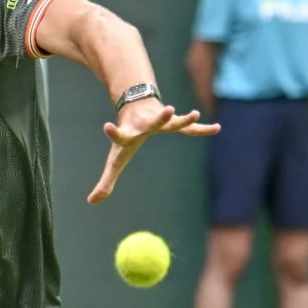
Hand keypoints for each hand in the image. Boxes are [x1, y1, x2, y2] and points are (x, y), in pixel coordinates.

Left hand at [87, 99, 219, 204]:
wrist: (135, 105)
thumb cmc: (126, 136)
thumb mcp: (116, 159)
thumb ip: (106, 181)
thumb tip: (91, 203)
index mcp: (128, 134)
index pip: (119, 135)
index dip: (113, 133)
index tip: (107, 126)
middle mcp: (144, 125)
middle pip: (152, 123)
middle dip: (160, 118)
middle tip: (169, 109)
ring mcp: (159, 121)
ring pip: (172, 121)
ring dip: (183, 119)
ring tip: (194, 114)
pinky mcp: (172, 122)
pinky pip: (189, 129)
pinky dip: (201, 130)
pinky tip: (216, 129)